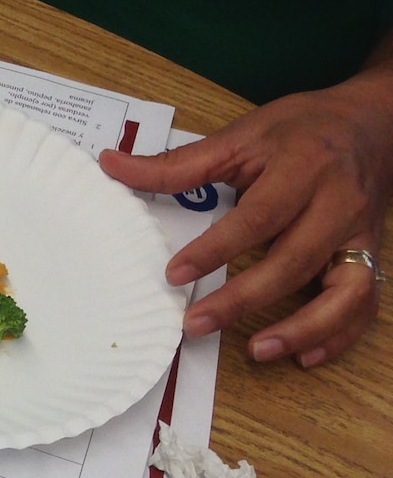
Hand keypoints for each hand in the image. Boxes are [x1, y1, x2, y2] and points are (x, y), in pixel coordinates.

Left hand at [100, 72, 392, 366]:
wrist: (376, 122)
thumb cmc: (303, 128)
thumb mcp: (243, 133)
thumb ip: (180, 161)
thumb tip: (111, 165)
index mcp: (302, 168)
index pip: (258, 217)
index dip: (215, 250)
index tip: (174, 275)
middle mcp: (338, 204)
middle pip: (294, 260)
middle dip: (244, 298)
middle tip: (195, 324)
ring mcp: (360, 234)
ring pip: (344, 291)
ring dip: (303, 327)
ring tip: (256, 350)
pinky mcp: (373, 255)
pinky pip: (365, 302)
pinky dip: (339, 333)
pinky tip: (304, 355)